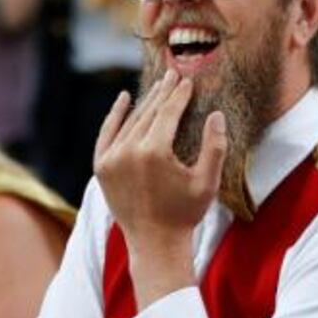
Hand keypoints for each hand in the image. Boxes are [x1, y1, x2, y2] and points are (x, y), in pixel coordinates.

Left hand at [93, 71, 226, 306]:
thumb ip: (214, 146)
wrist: (155, 244)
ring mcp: (111, 159)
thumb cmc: (185, 214)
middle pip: (149, 113)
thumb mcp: (207, 181)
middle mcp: (128, 151)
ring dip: (145, 103)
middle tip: (173, 74)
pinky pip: (107, 134)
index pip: (168, 113)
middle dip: (163, 93)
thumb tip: (216, 114)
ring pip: (130, 122)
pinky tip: (125, 99)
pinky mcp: (101, 167)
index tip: (188, 80)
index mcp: (154, 152)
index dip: (180, 95)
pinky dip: (115, 116)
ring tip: (158, 86)